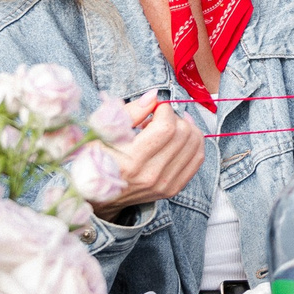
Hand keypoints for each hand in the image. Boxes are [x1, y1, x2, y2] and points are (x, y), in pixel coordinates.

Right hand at [96, 92, 205, 215]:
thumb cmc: (96, 160)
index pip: (165, 127)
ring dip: (186, 127)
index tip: (155, 108)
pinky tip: (182, 135)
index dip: (164, 110)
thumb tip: (154, 96)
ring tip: (169, 126)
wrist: (97, 197)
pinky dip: (194, 142)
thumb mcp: (102, 133)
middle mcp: (151, 175)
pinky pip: (197, 159)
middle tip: (160, 117)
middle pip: (183, 134)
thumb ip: (129, 112)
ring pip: (195, 145)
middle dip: (175, 117)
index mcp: (131, 161)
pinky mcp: (173, 189)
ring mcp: (164, 184)